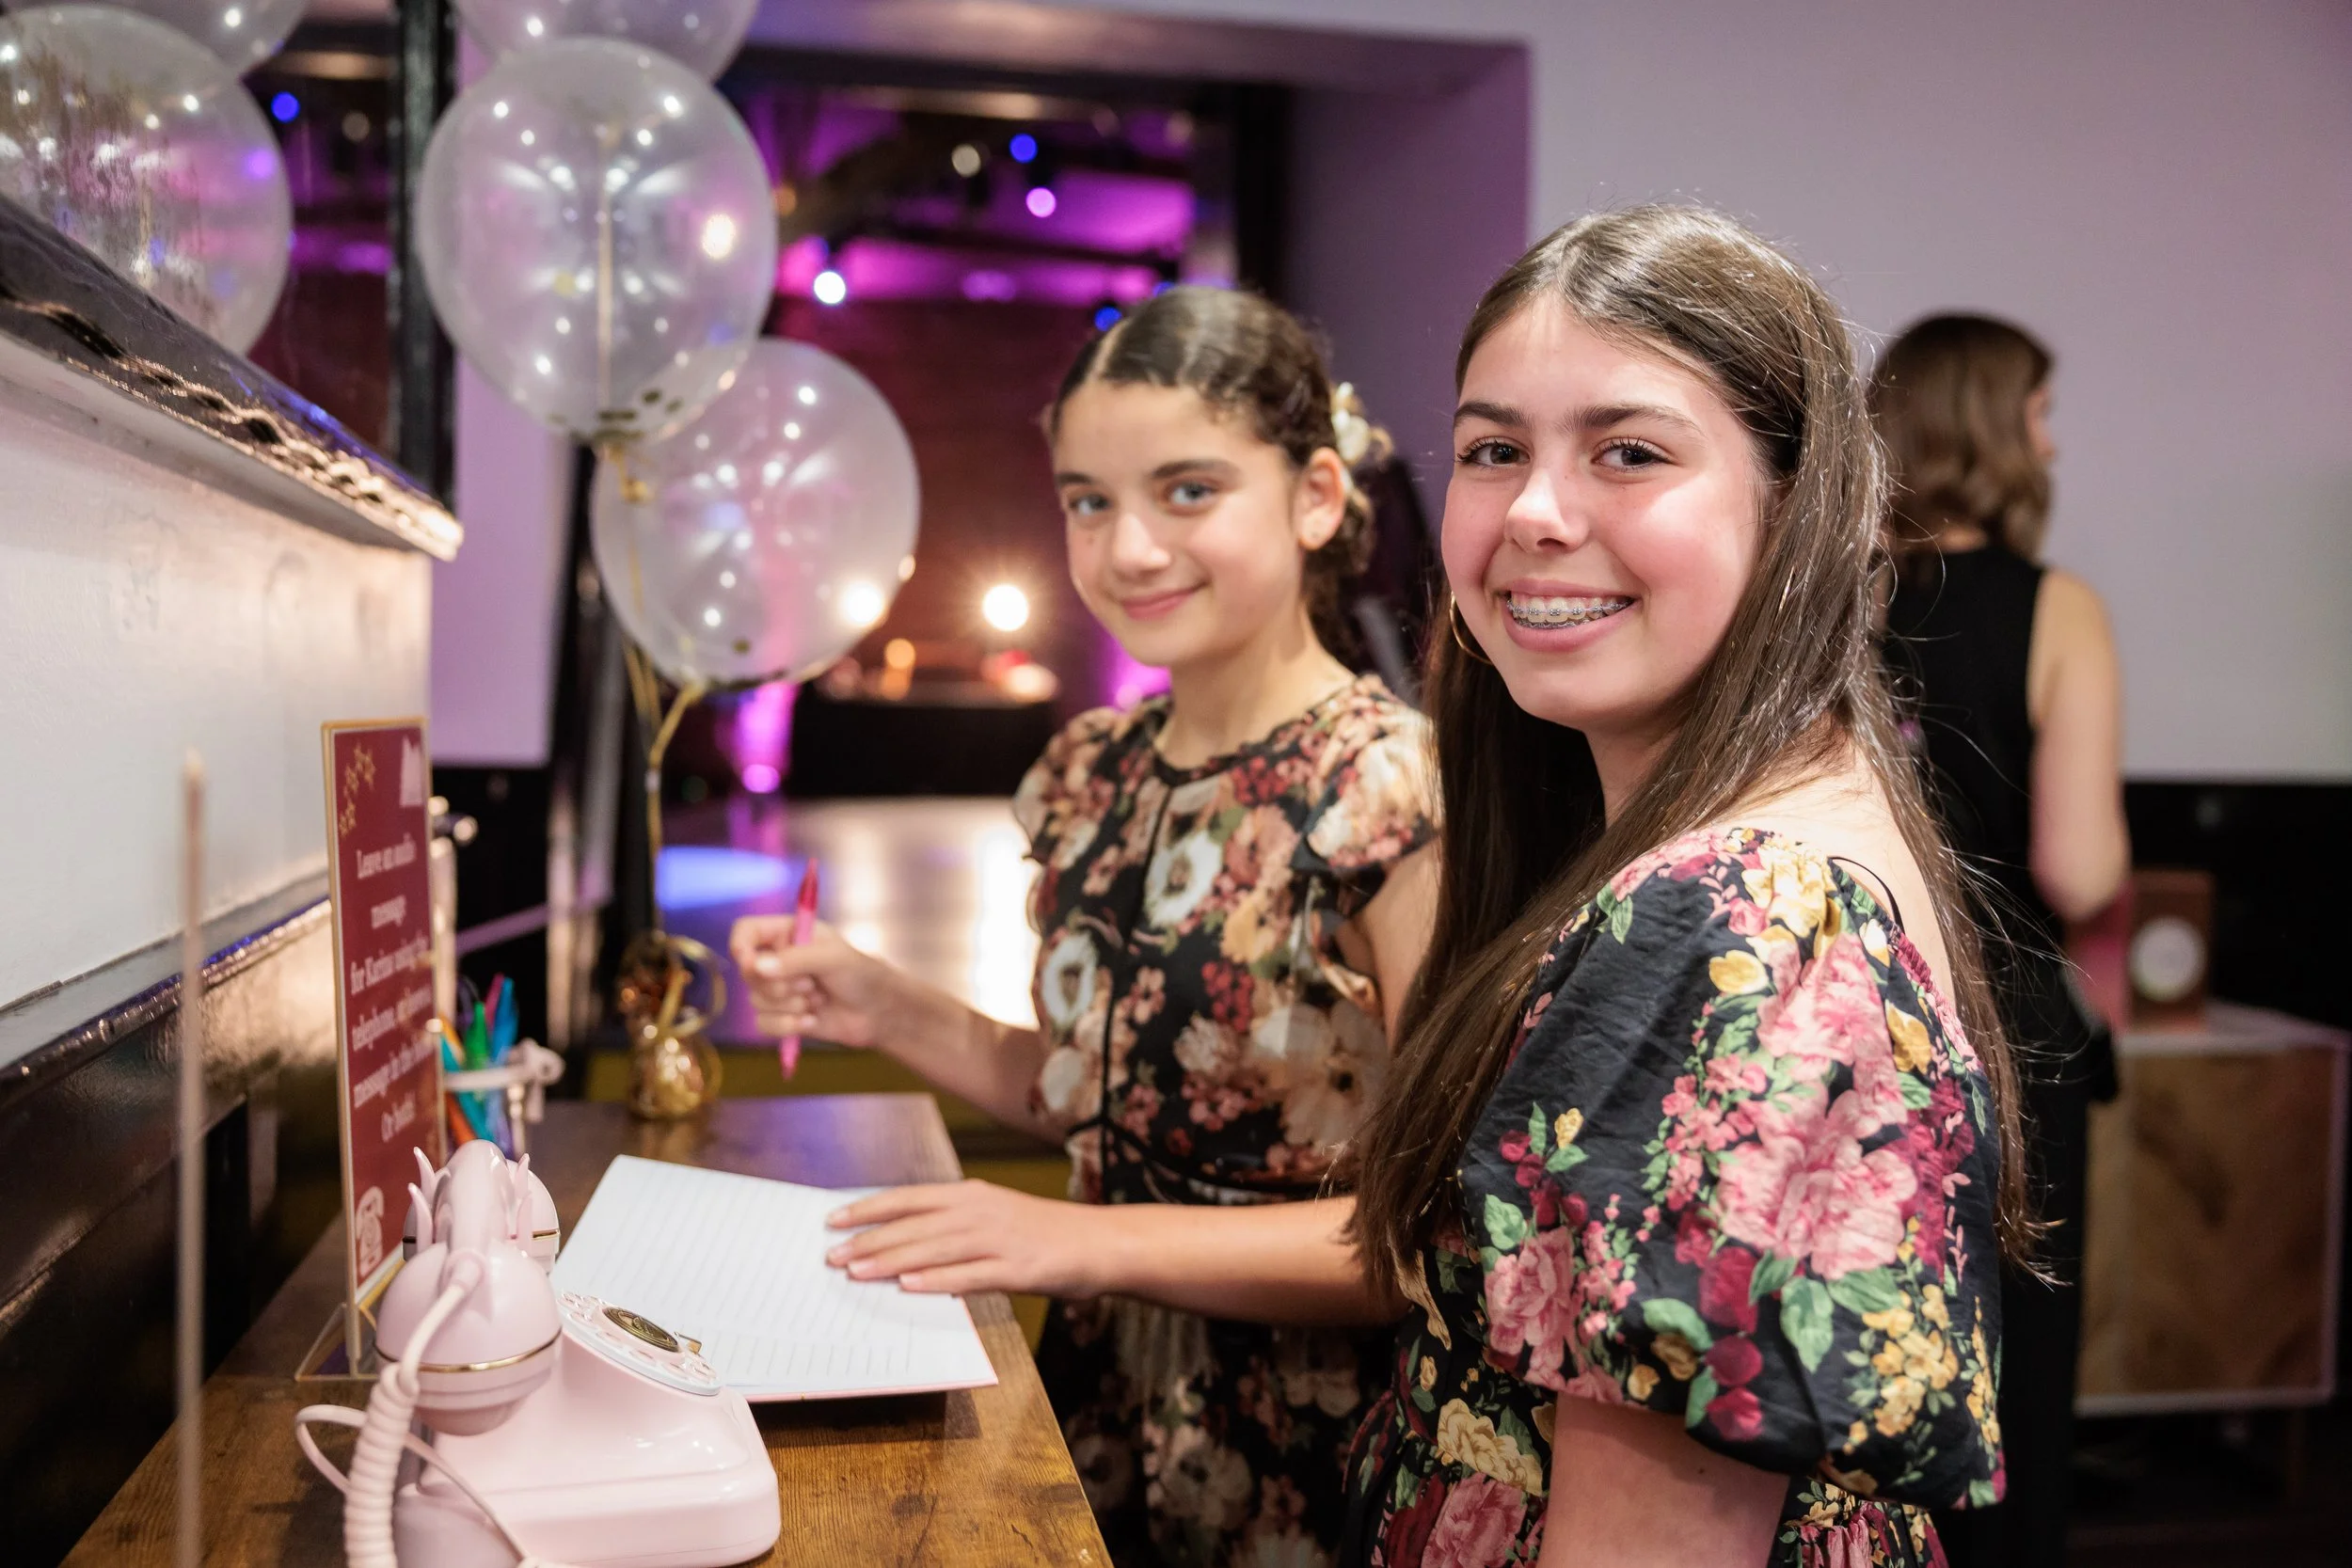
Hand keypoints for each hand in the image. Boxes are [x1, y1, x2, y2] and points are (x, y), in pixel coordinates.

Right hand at [729, 917, 897, 1047]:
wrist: (879, 1014)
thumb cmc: (862, 975)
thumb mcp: (832, 958)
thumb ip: (795, 959)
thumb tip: (755, 966)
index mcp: (788, 934)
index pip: (747, 931)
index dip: (742, 946)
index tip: (751, 963)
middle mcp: (778, 959)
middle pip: (748, 972)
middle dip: (779, 985)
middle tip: (810, 984)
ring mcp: (779, 989)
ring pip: (756, 1001)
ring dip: (789, 1006)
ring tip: (818, 1000)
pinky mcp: (782, 1017)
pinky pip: (763, 1024)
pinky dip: (787, 1025)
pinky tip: (813, 1020)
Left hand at [825, 1181, 1111, 1298]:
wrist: (1098, 1242)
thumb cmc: (1042, 1232)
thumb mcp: (994, 1214)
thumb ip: (952, 1225)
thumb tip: (904, 1245)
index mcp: (971, 1194)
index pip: (908, 1197)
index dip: (869, 1208)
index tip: (833, 1219)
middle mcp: (979, 1210)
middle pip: (913, 1224)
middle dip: (869, 1240)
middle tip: (832, 1256)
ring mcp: (998, 1239)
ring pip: (933, 1248)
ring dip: (891, 1261)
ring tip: (857, 1272)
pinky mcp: (1016, 1268)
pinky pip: (968, 1275)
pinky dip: (936, 1281)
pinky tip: (909, 1288)